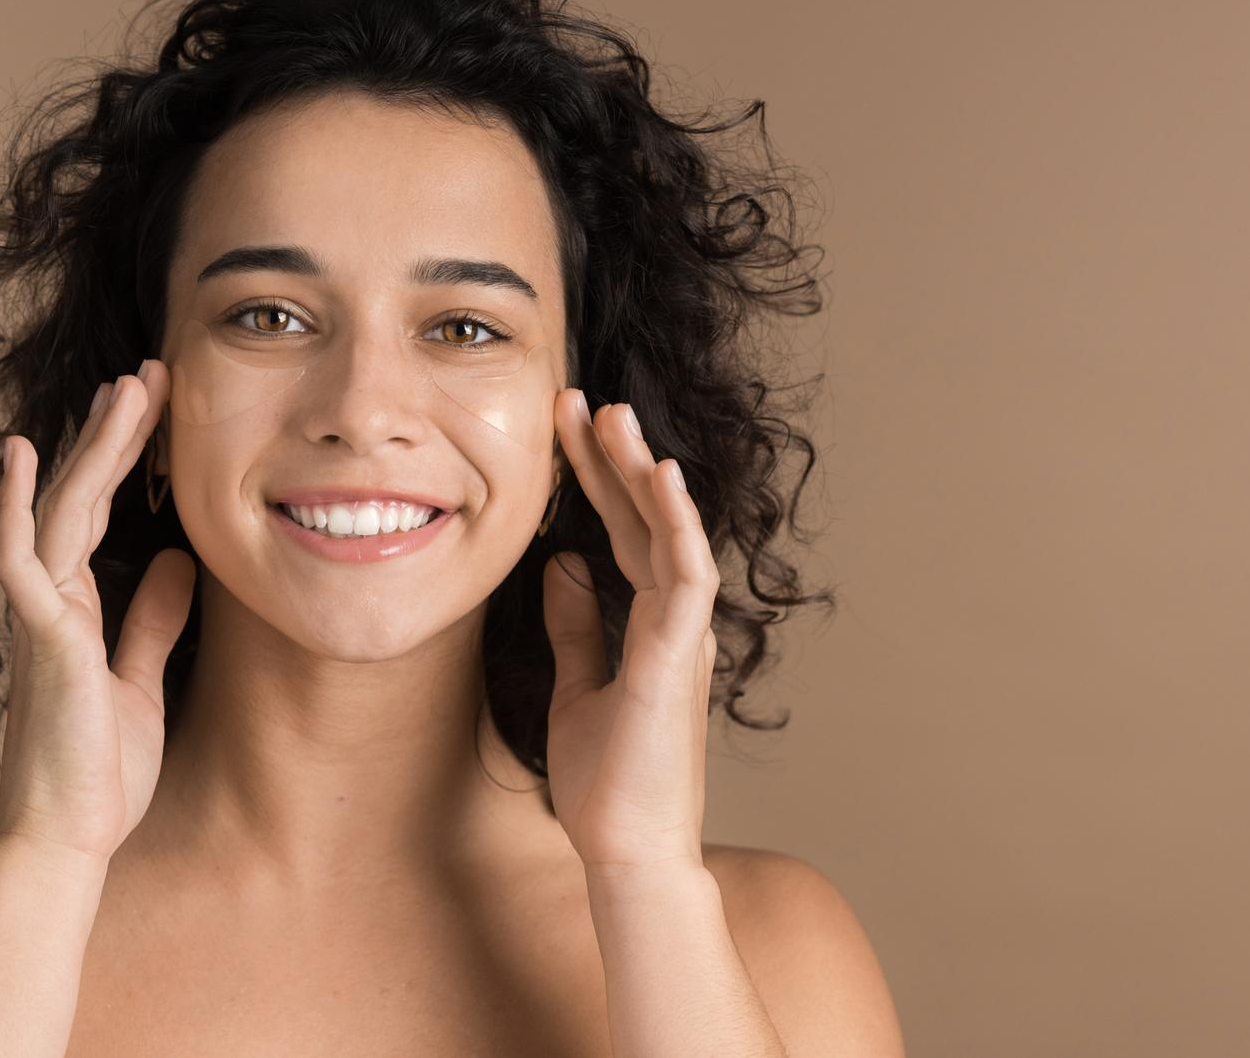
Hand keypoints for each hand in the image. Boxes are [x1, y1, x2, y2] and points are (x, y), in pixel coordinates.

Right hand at [0, 361, 195, 861]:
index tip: (150, 406)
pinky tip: (25, 458)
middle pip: (82, 498)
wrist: (70, 840)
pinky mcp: (45, 642)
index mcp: (77, 610)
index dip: (124, 459)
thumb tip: (176, 562)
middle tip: (146, 372)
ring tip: (123, 390)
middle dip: (114, 434)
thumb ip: (152, 622)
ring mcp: (43, 618)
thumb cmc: (99, 773)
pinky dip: (21, 508)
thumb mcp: (142, 683)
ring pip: (62, 513)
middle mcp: (53, 603)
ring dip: (92, 449)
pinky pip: (24, 562)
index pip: (100, 514)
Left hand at [541, 389, 720, 873]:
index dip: (595, 478)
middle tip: (578, 399)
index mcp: (648, 625)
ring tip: (611, 416)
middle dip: (612, 457)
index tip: (563, 427)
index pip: (620, 533)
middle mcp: (673, 621)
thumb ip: (575, 626)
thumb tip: (563, 566)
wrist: (625, 851)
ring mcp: (683, 636)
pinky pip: (687, 577)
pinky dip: (677, 525)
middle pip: (643, 520)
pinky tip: (660, 480)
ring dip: (641, 473)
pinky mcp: (681, 658)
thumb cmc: (606, 782)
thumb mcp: (575, 688)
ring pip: (669, 534)